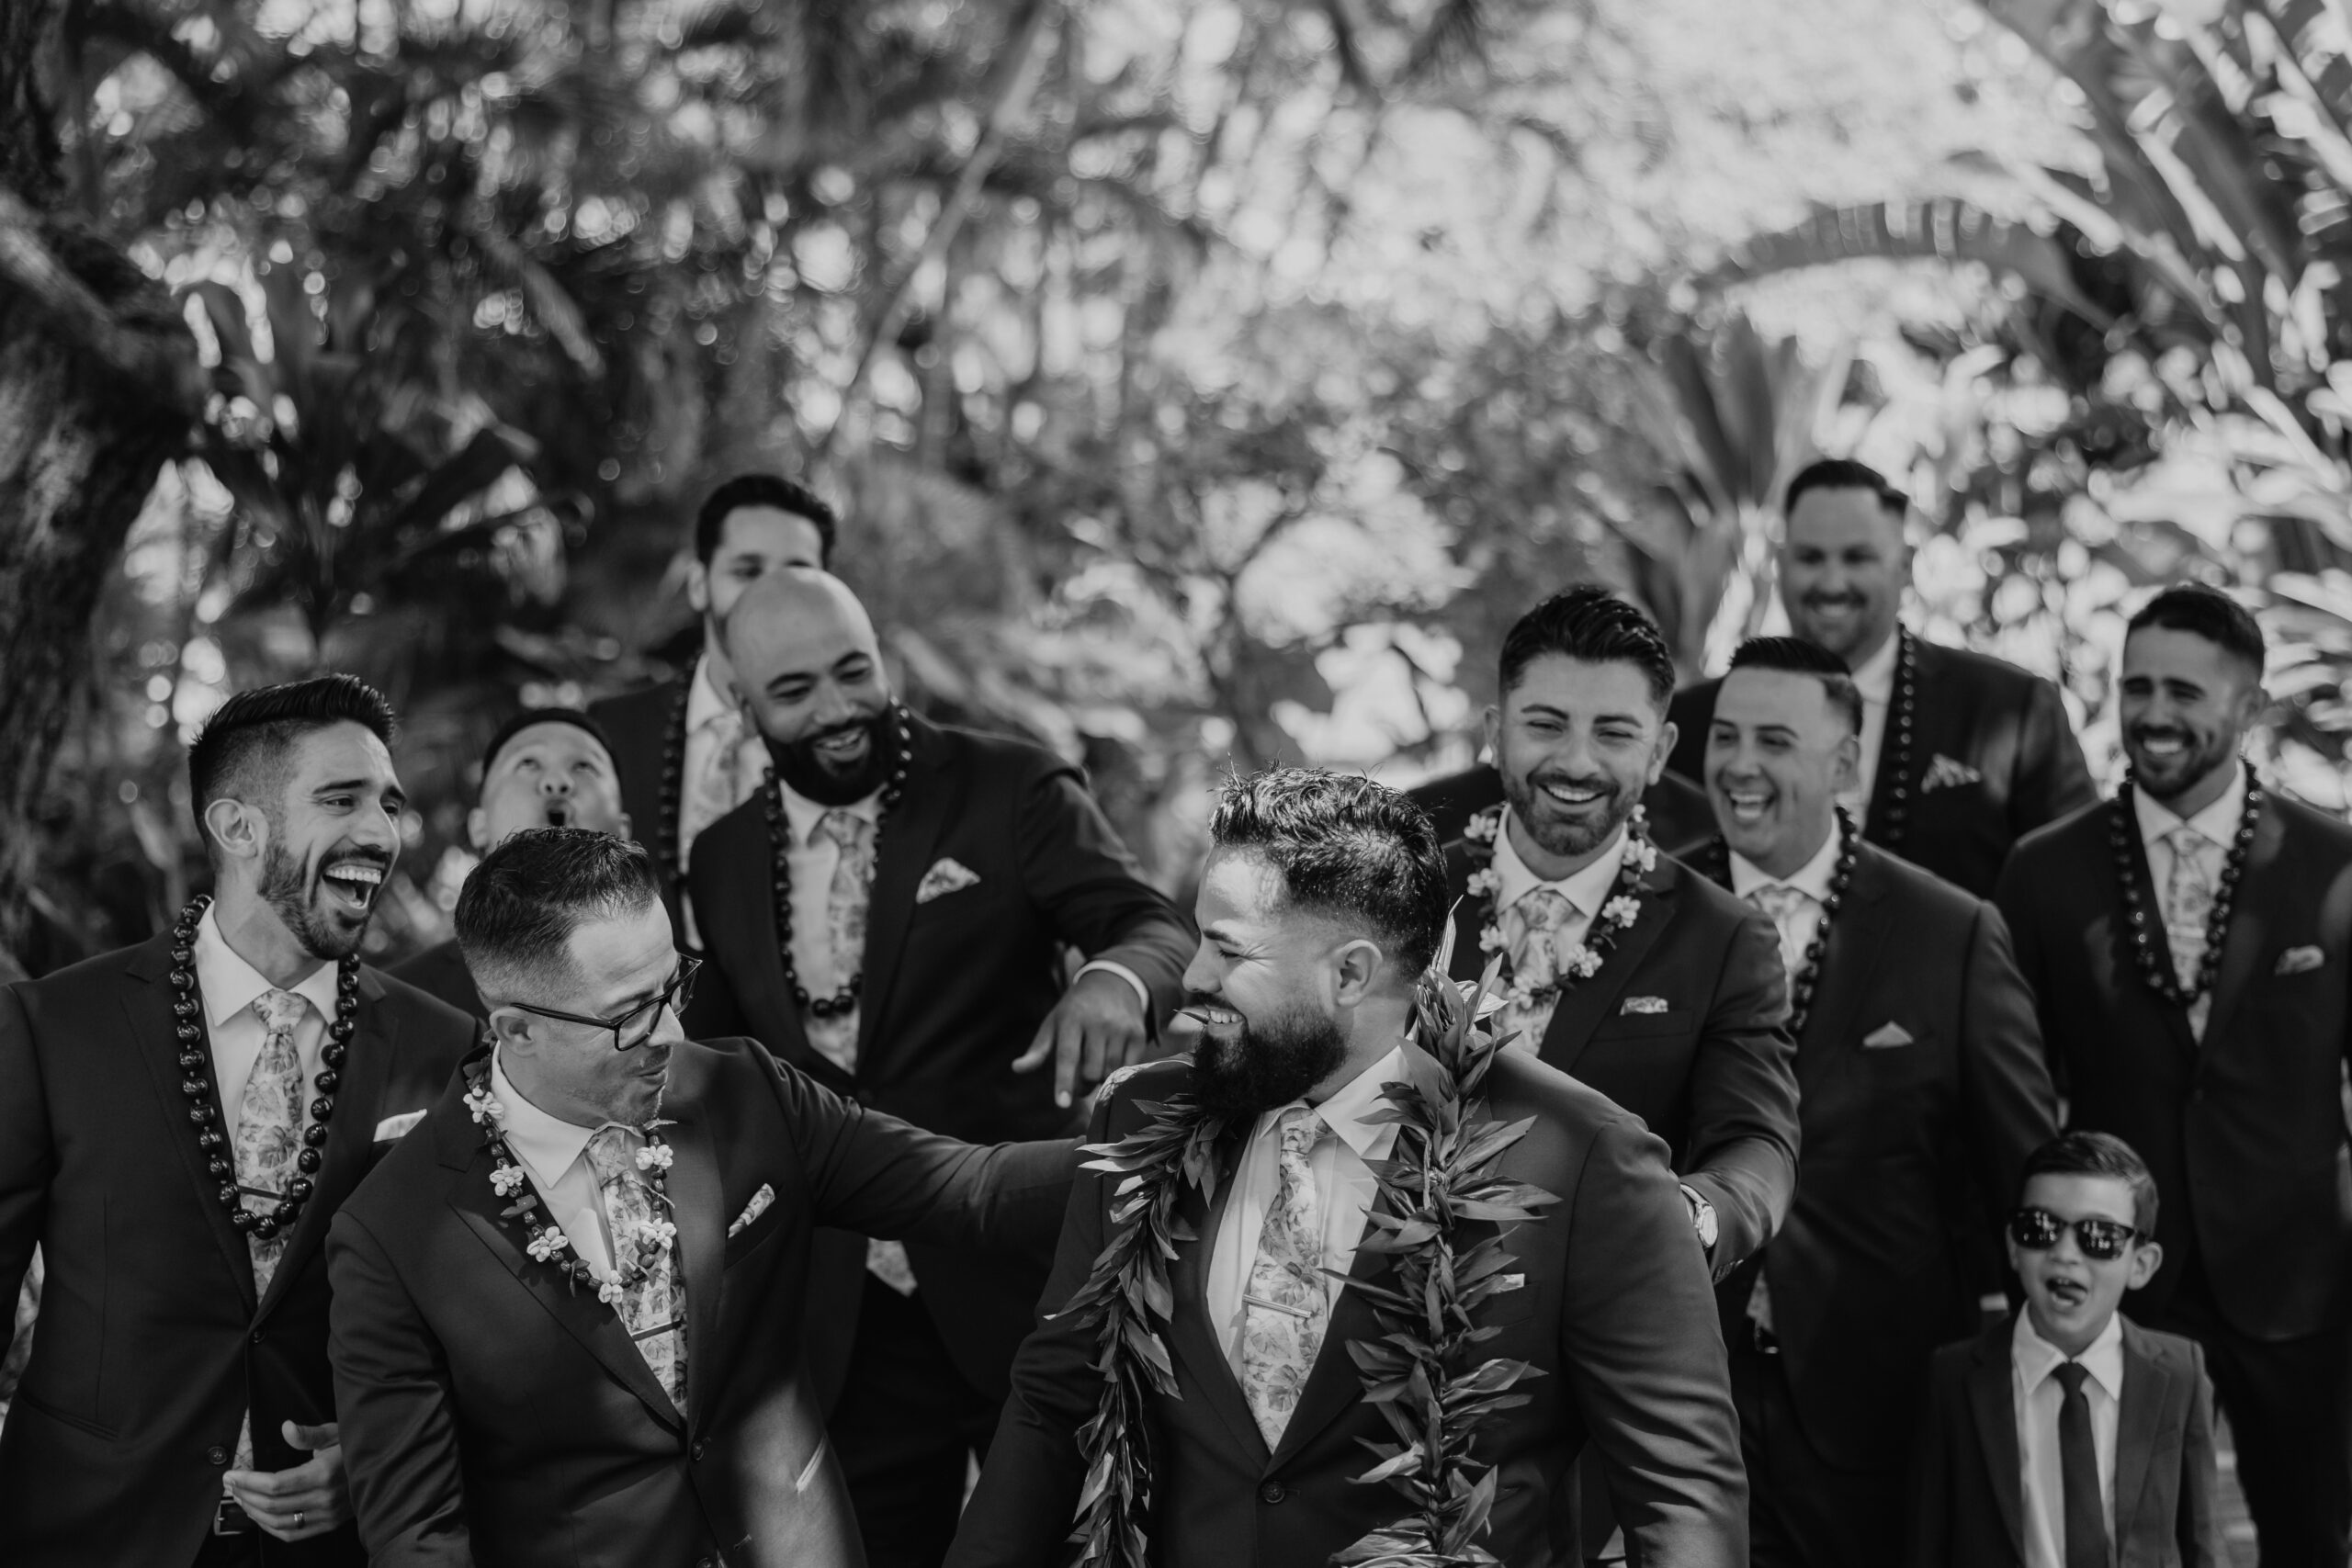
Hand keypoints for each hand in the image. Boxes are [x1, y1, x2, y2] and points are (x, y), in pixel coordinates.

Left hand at [223, 1421, 349, 1541]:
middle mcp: (324, 1498)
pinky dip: (270, 1528)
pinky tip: (259, 1516)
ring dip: (253, 1512)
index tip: (231, 1475)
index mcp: (324, 1473)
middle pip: (272, 1504)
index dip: (248, 1481)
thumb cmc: (355, 1447)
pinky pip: (292, 1533)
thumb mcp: (335, 1433)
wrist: (383, 1467)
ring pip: (278, 1522)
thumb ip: (308, 1434)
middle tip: (231, 1484)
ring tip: (241, 1499)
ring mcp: (327, 1514)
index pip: (274, 1484)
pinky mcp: (328, 1524)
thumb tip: (286, 1428)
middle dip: (245, 1494)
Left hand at [1011, 969, 1148, 1108]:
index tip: (1062, 1104)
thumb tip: (1017, 1068)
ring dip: (1100, 1078)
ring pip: (1110, 1071)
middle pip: (1090, 1071)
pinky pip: (1128, 1067)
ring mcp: (1121, 1028)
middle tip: (1079, 1081)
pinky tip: (1112, 1060)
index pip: (1067, 1056)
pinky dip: (1118, 1071)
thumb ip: (1038, 1050)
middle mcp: (1098, 1022)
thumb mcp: (1054, 1023)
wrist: (1113, 983)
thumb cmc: (1076, 1010)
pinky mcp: (1138, 1034)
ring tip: (1095, 1067)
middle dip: (1082, 1084)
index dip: (1064, 1082)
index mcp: (1072, 1019)